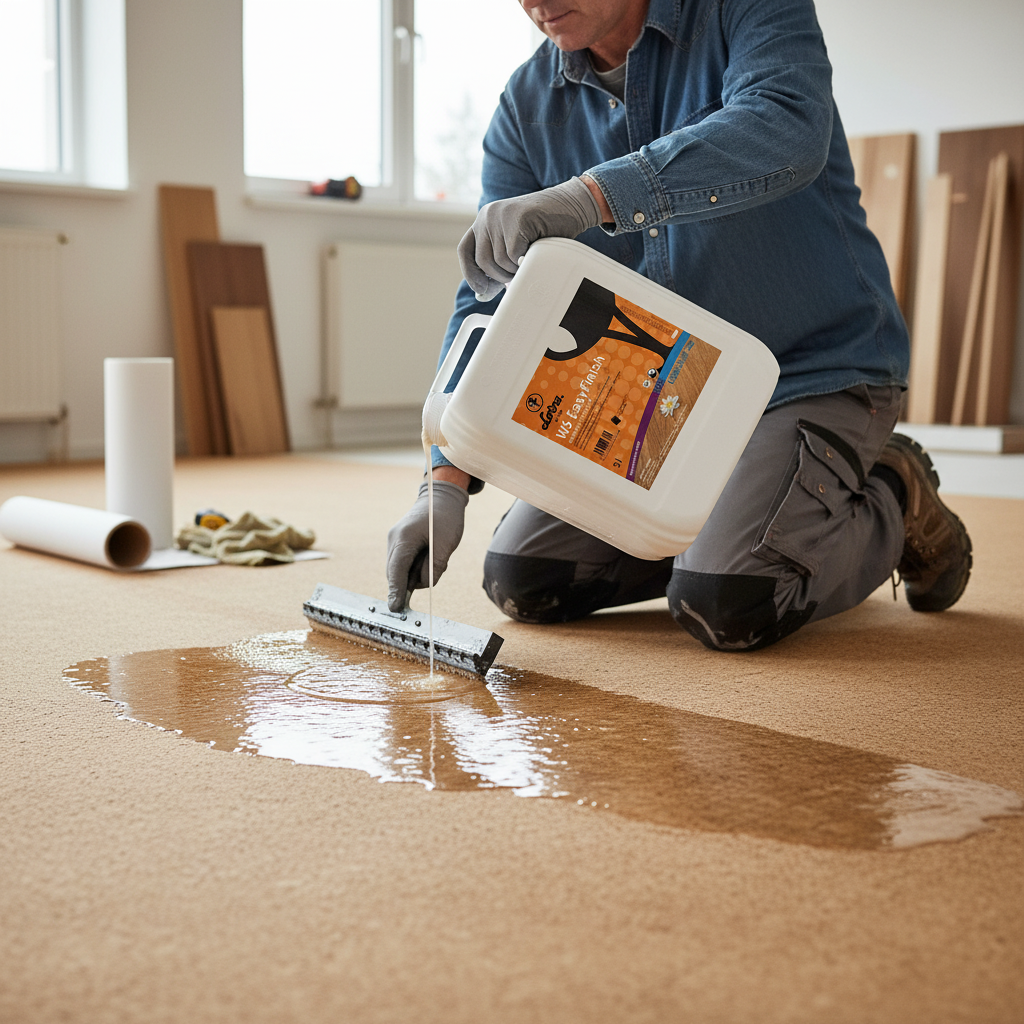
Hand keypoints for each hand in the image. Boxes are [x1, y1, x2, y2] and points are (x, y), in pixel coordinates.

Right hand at [386, 479, 468, 611]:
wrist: (441, 495)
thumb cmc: (445, 516)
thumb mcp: (446, 543)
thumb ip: (435, 566)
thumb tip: (424, 585)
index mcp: (403, 539)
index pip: (396, 571)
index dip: (396, 591)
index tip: (395, 609)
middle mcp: (394, 540)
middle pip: (396, 572)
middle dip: (411, 582)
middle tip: (431, 573)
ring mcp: (395, 541)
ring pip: (402, 569)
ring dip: (418, 571)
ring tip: (436, 553)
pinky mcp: (400, 542)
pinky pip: (406, 562)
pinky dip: (417, 565)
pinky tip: (431, 552)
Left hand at [458, 176, 602, 301]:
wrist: (573, 205)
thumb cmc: (548, 229)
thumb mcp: (516, 246)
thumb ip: (498, 263)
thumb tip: (482, 294)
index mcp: (484, 220)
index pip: (465, 250)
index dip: (471, 273)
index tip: (482, 290)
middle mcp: (487, 215)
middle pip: (482, 261)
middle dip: (501, 276)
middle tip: (519, 275)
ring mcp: (500, 215)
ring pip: (499, 261)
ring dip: (515, 270)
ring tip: (529, 262)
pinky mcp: (516, 219)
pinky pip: (513, 256)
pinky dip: (524, 263)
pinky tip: (535, 255)